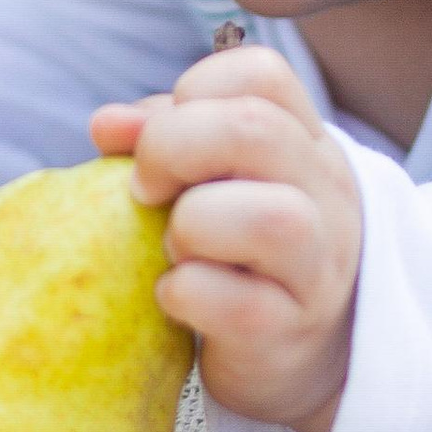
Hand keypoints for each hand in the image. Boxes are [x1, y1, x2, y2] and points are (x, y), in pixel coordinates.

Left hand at [93, 46, 361, 431]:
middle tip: (144, 189)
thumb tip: (106, 123)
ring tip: (176, 249)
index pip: (262, 74)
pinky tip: (175, 298)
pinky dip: (186, 293)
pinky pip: (237, 305)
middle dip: (172, 147)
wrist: (306, 356)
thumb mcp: (217, 182)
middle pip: (254, 130)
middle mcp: (325, 192)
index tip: (160, 135)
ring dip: (192, 227)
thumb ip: (164, 139)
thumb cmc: (243, 253)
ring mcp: (318, 264)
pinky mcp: (291, 331)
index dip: (196, 88)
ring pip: (266, 219)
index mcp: (306, 141)